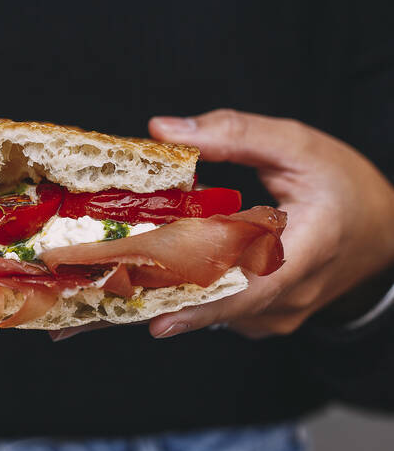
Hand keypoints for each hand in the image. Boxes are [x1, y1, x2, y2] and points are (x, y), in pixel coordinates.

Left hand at [51, 109, 393, 340]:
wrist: (383, 233)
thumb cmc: (344, 186)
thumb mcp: (298, 146)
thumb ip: (235, 134)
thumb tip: (163, 131)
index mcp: (304, 253)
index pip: (249, 287)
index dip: (201, 305)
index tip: (156, 318)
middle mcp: (287, 299)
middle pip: (211, 310)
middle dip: (149, 307)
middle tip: (86, 312)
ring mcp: (275, 317)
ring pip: (208, 314)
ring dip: (159, 302)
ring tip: (98, 301)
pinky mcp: (264, 320)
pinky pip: (218, 313)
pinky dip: (183, 299)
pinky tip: (145, 286)